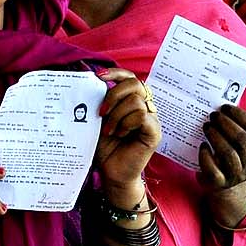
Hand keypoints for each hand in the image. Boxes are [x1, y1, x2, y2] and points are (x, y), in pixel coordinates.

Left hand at [95, 69, 161, 198]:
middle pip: (135, 83)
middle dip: (113, 95)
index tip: (98, 77)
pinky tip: (120, 134)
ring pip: (136, 101)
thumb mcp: (98, 121)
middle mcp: (145, 107)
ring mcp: (152, 119)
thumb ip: (100, 103)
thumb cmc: (105, 148)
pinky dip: (127, 123)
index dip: (116, 73)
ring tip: (110, 131)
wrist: (111, 173)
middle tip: (101, 113)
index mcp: (132, 102)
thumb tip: (90, 83)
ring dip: (117, 115)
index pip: (130, 78)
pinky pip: (142, 116)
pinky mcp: (154, 132)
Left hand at [198, 103, 245, 228]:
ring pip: (228, 153)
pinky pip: (213, 168)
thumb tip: (224, 102)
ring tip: (206, 127)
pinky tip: (203, 146)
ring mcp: (238, 176)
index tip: (225, 107)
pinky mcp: (221, 183)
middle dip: (226, 124)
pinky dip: (206, 155)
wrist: (226, 184)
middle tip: (213, 115)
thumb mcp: (243, 141)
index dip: (240, 115)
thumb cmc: (234, 153)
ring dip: (216, 137)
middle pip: (243, 140)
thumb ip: (240, 125)